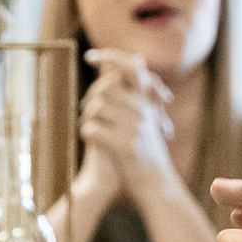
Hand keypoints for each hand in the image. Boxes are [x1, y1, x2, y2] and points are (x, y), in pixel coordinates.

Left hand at [79, 50, 176, 199]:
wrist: (156, 185)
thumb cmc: (147, 150)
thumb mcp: (149, 116)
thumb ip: (142, 90)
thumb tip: (138, 57)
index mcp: (149, 102)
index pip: (132, 66)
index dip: (110, 56)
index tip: (90, 56)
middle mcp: (144, 110)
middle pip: (105, 87)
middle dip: (90, 98)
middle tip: (87, 111)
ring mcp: (135, 127)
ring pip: (96, 107)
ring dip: (86, 116)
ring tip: (88, 127)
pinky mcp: (124, 145)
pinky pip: (93, 128)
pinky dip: (86, 132)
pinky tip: (89, 139)